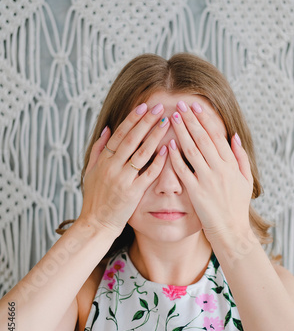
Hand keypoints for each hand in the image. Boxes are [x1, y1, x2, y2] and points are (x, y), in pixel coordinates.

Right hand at [79, 103, 169, 234]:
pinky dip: (157, 161)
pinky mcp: (133, 193)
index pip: (119, 134)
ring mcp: (122, 180)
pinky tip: (167, 149)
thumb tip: (106, 128)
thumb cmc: (94, 199)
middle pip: (131, 139)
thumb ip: (98, 150)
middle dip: (146, 121)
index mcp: (102, 161)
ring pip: (141, 153)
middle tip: (159, 107)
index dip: (132, 119)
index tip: (143, 106)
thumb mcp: (90, 172)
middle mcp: (111, 167)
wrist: (96, 224)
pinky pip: (148, 174)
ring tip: (167, 122)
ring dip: (154, 136)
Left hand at [168, 101, 252, 242]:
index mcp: (231, 164)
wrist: (232, 231)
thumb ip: (241, 157)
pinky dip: (175, 157)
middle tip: (180, 104)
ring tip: (172, 117)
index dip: (205, 119)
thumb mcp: (246, 180)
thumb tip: (233, 136)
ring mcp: (207, 180)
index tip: (195, 107)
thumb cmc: (237, 206)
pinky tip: (168, 144)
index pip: (216, 136)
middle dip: (190, 119)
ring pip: (192, 150)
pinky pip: (183, 171)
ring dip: (182, 132)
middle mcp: (220, 169)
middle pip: (203, 138)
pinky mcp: (196, 192)